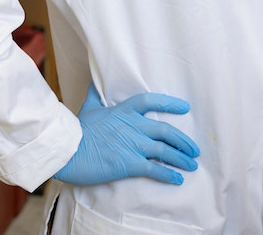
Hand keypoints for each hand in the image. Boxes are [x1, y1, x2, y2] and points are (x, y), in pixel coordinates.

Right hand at [53, 82, 199, 185]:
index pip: (150, 101)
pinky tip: (178, 179)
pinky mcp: (129, 164)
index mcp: (123, 111)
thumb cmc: (77, 130)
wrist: (68, 150)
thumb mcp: (87, 108)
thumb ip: (94, 95)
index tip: (185, 107)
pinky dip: (169, 175)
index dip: (169, 103)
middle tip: (193, 148)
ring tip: (191, 164)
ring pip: (164, 150)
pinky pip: (155, 170)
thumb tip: (94, 82)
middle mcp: (132, 127)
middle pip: (165, 130)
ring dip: (181, 158)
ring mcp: (132, 145)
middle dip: (182, 140)